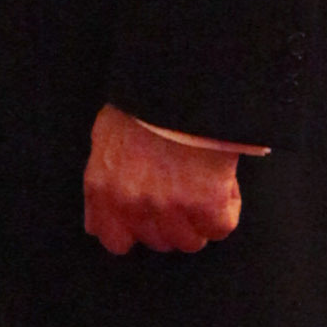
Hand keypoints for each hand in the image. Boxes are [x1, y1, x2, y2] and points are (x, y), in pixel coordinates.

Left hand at [84, 104, 244, 256]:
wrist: (180, 85)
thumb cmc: (143, 105)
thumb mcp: (105, 141)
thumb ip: (102, 185)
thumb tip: (99, 222)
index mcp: (104, 189)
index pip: (115, 241)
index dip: (135, 231)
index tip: (148, 219)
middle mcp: (132, 205)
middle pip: (158, 241)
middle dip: (171, 222)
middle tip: (182, 191)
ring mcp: (169, 208)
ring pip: (190, 241)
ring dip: (200, 219)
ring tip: (204, 185)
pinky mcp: (206, 206)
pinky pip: (220, 228)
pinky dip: (227, 209)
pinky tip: (223, 184)